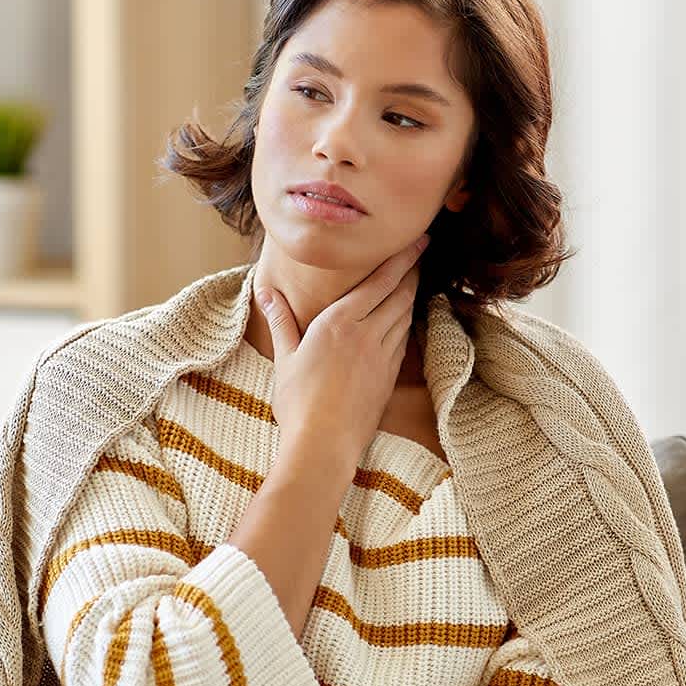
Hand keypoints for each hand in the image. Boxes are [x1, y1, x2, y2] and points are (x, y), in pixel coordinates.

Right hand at [257, 234, 426, 469]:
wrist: (324, 445)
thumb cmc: (298, 402)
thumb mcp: (285, 357)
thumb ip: (280, 319)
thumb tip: (264, 290)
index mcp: (340, 322)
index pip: (381, 281)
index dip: (402, 258)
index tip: (416, 240)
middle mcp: (367, 334)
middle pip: (400, 293)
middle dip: (412, 270)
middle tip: (420, 251)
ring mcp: (383, 356)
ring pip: (405, 315)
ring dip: (412, 293)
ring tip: (414, 278)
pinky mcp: (390, 376)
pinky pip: (403, 339)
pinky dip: (407, 321)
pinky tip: (404, 319)